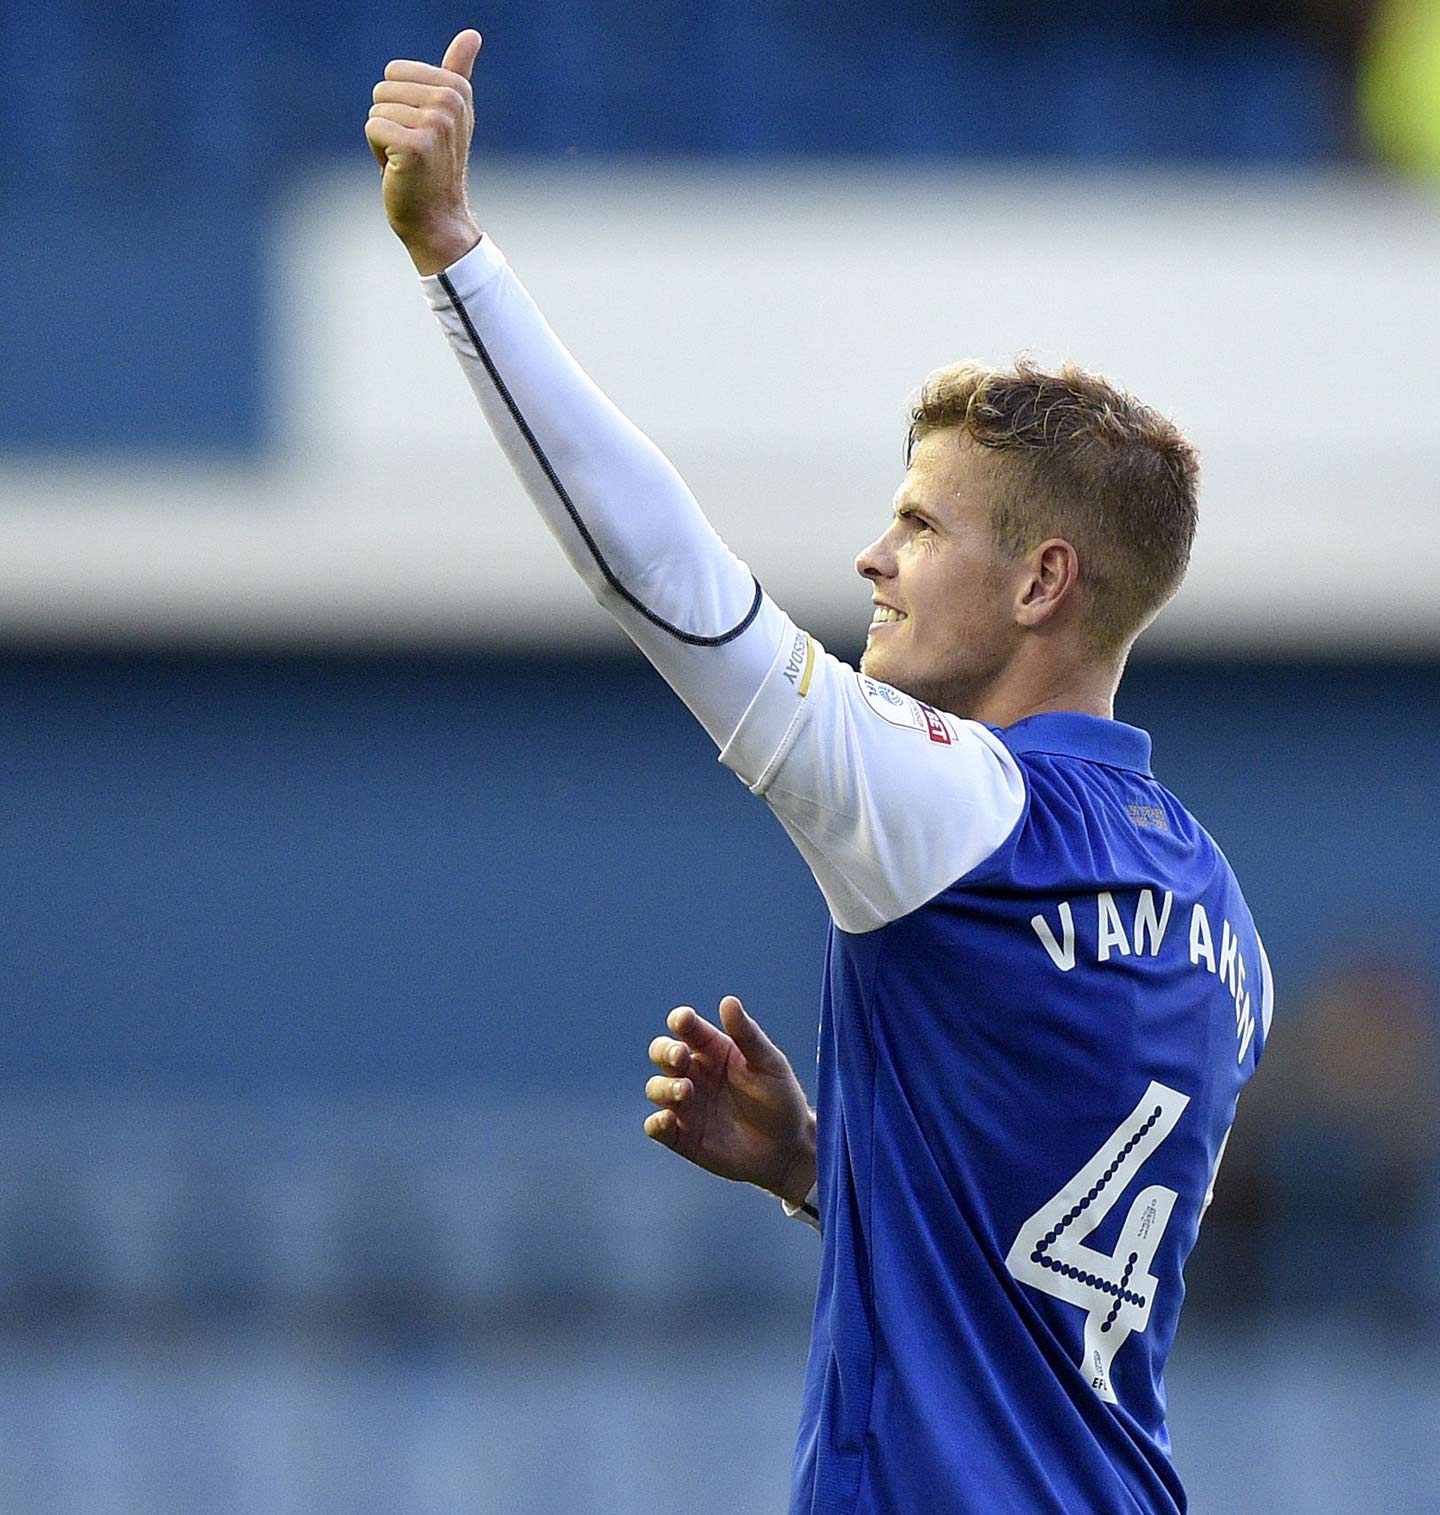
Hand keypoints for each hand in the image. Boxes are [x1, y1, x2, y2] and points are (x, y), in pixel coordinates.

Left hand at [365, 28, 483, 274]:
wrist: (439, 220)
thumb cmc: (437, 168)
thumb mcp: (450, 114)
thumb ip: (457, 71)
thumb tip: (472, 34)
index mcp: (457, 89)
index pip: (395, 72)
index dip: (400, 105)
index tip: (423, 134)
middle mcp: (450, 102)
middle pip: (382, 89)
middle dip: (389, 122)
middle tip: (414, 152)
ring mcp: (435, 124)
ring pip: (376, 111)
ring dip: (385, 140)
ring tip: (409, 162)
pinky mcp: (416, 146)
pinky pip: (372, 129)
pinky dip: (379, 154)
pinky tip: (401, 171)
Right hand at [644, 996, 815, 1205]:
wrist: (788, 1148)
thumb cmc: (781, 1098)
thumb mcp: (769, 1063)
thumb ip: (747, 1034)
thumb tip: (728, 1000)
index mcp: (713, 1049)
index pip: (687, 1028)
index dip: (680, 1020)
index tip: (683, 1020)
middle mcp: (695, 1073)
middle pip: (662, 1053)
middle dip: (664, 1051)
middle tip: (681, 1056)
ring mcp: (687, 1105)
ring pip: (656, 1088)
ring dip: (663, 1086)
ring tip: (685, 1090)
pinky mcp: (683, 1137)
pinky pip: (657, 1127)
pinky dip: (656, 1123)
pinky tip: (668, 1120)